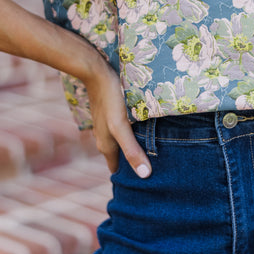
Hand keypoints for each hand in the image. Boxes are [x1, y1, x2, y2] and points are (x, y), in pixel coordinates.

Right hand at [83, 58, 151, 177]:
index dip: (129, 178)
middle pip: (120, 157)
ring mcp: (106, 126)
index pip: (117, 170)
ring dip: (134, 147)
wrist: (96, 72)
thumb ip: (132, 150)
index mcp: (106, 147)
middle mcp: (104, 139)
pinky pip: (123, 130)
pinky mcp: (111, 114)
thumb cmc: (110, 100)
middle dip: (134, 162)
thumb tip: (145, 176)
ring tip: (155, 149)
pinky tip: (145, 129)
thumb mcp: (122, 127)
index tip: (146, 180)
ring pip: (122, 143)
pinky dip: (133, 134)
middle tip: (157, 166)